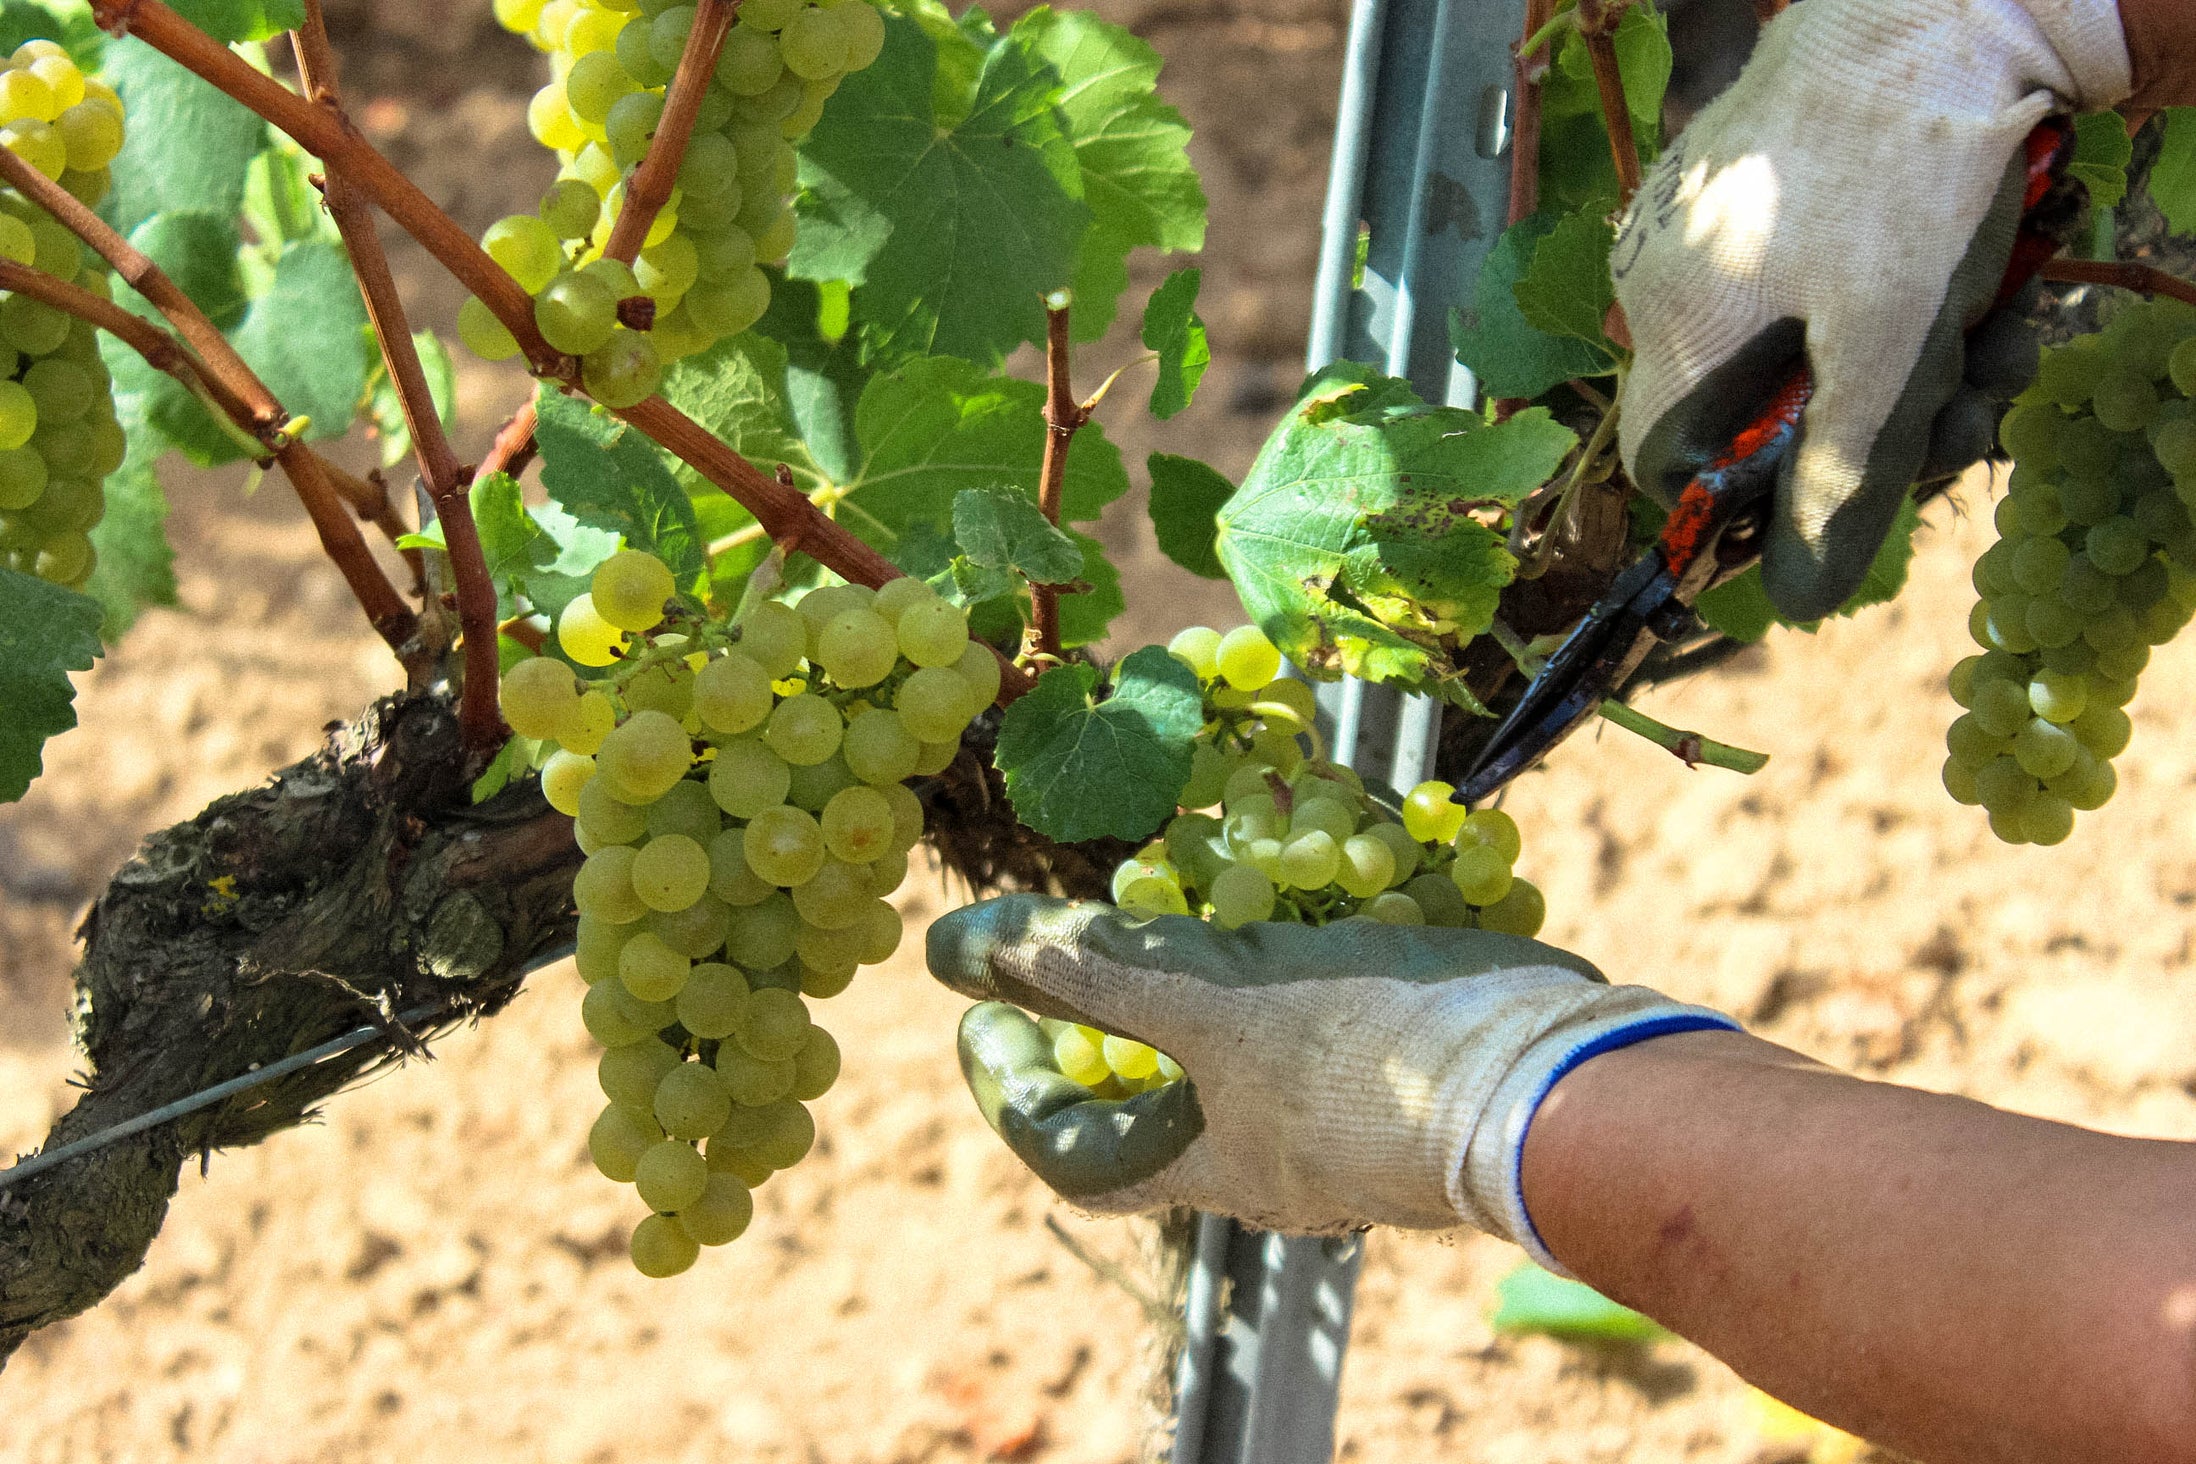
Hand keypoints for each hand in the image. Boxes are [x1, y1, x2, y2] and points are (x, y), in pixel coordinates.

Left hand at [926, 894, 1734, 1260]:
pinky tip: (1305, 878)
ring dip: (1208, 973)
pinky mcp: (1413, 1064)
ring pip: (1249, 1051)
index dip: (1010, 1083)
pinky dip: (1300, 946)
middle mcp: (1273, 1159)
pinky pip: (1333, 1010)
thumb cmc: (1372, 1051)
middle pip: (1156, 1106)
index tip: (978, 1007)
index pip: (1071, 1152)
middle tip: (1078, 944)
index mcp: (1212, 1163)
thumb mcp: (1213, 1000)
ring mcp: (1351, 1117)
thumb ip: (1095, 973)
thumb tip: (958, 952)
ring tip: (1190, 891)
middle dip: (1107, 1023)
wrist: (1557, 1074)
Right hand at [1613, 0, 2131, 620]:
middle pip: (1751, 407)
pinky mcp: (1762, 172)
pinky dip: (1891, 292)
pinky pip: (1813, 271)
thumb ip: (1841, 485)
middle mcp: (1667, 273)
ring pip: (1799, 338)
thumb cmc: (1907, 173)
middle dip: (1870, 426)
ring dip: (1908, 361)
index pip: (1663, 467)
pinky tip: (1972, 275)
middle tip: (1967, 408)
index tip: (1840, 494)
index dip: (1745, 503)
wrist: (1948, 1)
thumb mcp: (1889, 354)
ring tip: (1997, 328)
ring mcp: (1709, 217)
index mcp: (1676, 324)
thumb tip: (1797, 602)